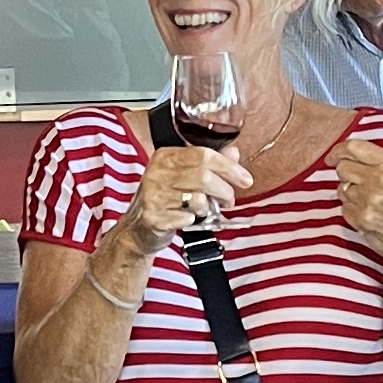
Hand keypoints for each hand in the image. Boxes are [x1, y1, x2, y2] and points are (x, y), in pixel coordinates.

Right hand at [120, 142, 249, 254]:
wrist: (137, 229)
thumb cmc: (164, 199)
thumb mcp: (184, 176)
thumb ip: (209, 163)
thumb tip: (234, 153)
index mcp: (166, 156)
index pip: (204, 154)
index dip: (229, 167)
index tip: (245, 179)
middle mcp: (157, 173)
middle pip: (204, 176)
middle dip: (224, 190)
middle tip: (228, 200)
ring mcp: (154, 195)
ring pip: (198, 198)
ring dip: (209, 207)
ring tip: (206, 210)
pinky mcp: (154, 217)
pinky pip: (188, 218)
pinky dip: (194, 221)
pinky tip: (188, 219)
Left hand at [333, 135, 382, 296]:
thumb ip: (380, 162)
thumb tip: (349, 154)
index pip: (354, 147)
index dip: (339, 150)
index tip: (333, 156)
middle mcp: (379, 179)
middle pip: (343, 167)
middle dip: (346, 174)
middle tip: (358, 183)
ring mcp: (367, 199)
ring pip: (341, 188)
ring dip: (350, 194)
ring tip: (370, 202)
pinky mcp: (359, 218)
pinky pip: (344, 207)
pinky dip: (352, 211)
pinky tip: (369, 215)